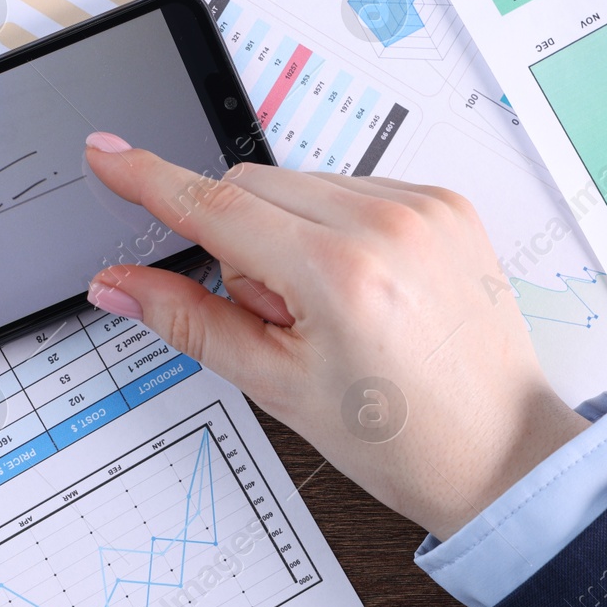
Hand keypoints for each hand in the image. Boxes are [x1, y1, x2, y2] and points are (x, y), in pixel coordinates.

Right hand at [83, 132, 588, 541]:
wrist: (501, 454)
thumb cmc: (399, 438)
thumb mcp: (276, 385)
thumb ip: (188, 321)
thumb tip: (119, 286)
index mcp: (338, 273)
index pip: (215, 205)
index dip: (148, 179)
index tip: (105, 153)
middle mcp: (386, 224)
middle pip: (254, 187)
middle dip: (240, 242)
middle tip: (277, 317)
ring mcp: (424, 208)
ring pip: (301, 186)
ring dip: (289, 235)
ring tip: (332, 311)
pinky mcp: (447, 204)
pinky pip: (354, 189)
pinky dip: (336, 228)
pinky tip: (364, 289)